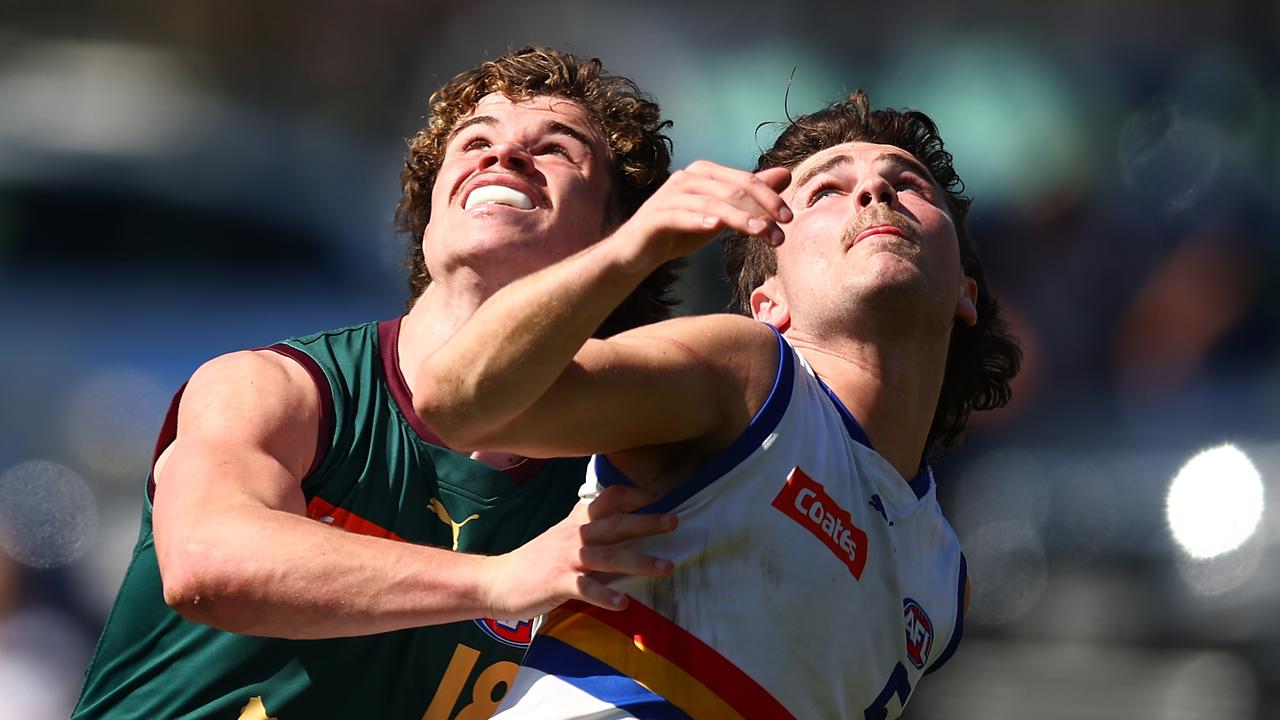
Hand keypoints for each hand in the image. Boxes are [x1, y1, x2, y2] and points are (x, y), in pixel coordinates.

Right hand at [480, 485, 676, 617]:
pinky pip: (585, 589)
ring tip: (667, 567)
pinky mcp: (556, 584)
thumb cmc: (537, 560)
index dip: (633, 495)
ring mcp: (566, 560)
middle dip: (646, 522)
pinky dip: (605, 595)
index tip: (660, 495)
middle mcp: (574, 536)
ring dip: (639, 561)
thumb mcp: (563, 535)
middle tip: (674, 521)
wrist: (498, 581)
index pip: (607, 500)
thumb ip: (590, 525)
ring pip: (607, 556)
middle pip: (614, 525)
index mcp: (576, 522)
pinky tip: (624, 603)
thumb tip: (624, 518)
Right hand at [614, 161, 791, 265]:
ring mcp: (669, 196)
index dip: (769, 197)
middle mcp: (687, 178)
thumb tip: (784, 174)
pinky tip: (714, 226)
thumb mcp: (721, 213)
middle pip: (731, 190)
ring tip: (760, 233)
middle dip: (759, 211)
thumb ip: (749, 195)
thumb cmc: (681, 230)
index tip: (789, 218)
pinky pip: (679, 215)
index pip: (744, 180)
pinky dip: (697, 219)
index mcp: (704, 173)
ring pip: (710, 203)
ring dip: (738, 218)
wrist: (638, 251)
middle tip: (780, 234)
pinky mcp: (655, 217)